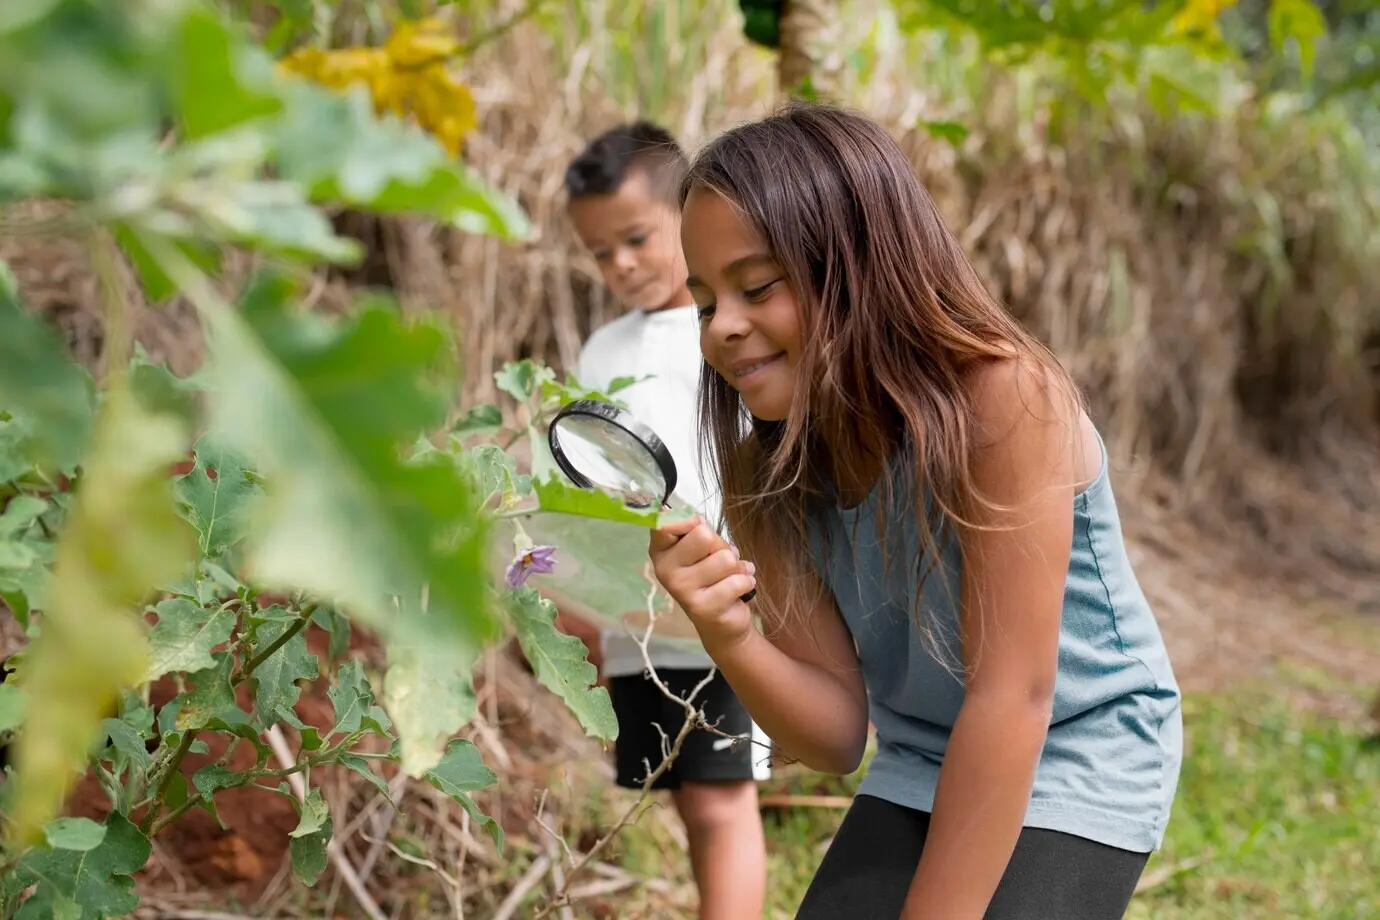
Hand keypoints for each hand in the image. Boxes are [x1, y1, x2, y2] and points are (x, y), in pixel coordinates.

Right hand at [649, 516, 756, 652]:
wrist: (721, 622)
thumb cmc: (711, 575)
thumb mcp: (702, 547)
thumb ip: (697, 529)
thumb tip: (697, 520)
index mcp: (661, 550)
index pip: (666, 522)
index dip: (691, 521)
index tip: (699, 534)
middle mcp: (665, 570)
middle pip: (704, 535)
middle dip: (721, 546)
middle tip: (720, 560)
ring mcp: (682, 590)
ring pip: (725, 558)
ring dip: (737, 566)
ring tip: (731, 576)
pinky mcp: (703, 609)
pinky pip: (737, 581)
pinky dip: (746, 582)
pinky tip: (739, 590)